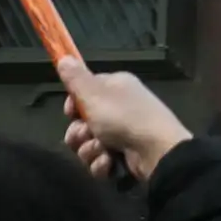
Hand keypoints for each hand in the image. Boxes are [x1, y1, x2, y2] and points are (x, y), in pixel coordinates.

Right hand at [58, 57, 192, 180]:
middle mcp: (119, 108)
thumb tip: (64, 57)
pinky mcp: (125, 157)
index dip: (73, 104)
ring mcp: (123, 134)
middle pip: (82, 122)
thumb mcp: (94, 94)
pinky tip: (110, 163)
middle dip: (78, 133)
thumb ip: (75, 78)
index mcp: (115, 87)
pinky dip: (102, 164)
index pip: (84, 92)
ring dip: (89, 150)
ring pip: (88, 144)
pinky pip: (101, 161)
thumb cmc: (124, 117)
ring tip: (102, 150)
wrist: (157, 151)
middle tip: (86, 134)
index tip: (70, 112)